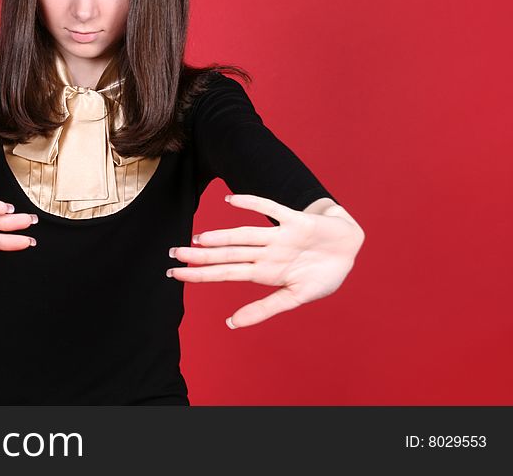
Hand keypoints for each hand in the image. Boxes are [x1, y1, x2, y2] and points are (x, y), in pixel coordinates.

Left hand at [166, 193, 364, 328]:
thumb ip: (264, 309)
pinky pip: (272, 210)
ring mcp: (280, 237)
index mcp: (264, 272)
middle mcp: (266, 253)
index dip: (201, 273)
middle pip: (228, 254)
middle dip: (202, 256)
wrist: (350, 249)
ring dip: (223, 237)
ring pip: (245, 235)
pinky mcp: (297, 222)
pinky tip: (231, 201)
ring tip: (199, 239)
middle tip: (173, 253)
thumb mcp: (294, 297)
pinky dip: (253, 204)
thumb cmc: (321, 274)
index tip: (175, 273)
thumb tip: (230, 324)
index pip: (225, 273)